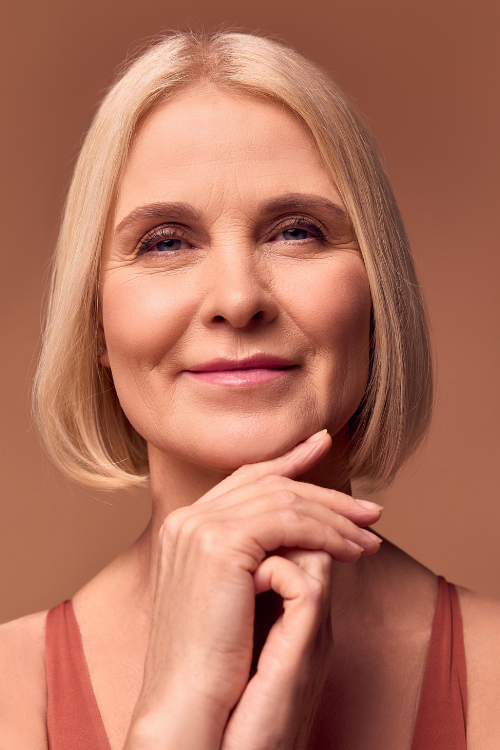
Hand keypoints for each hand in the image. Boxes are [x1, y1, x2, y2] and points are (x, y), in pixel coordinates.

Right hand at [125, 431, 381, 749]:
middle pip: (269, 485)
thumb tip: (298, 534)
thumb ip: (251, 556)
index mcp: (183, 527)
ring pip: (285, 502)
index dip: (288, 461)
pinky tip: (353, 552)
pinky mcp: (219, 543)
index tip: (322, 446)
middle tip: (368, 511)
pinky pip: (290, 523)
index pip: (245, 479)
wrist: (185, 706)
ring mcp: (198, 527)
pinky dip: (328, 534)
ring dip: (336, 519)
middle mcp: (186, 519)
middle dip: (325, 493)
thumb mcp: (230, 597)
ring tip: (371, 538)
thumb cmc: (214, 663)